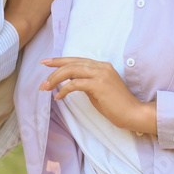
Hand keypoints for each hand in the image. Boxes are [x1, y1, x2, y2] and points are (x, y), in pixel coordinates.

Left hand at [40, 57, 155, 133]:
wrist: (133, 113)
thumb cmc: (116, 105)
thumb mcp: (98, 90)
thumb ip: (86, 83)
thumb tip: (71, 82)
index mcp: (101, 66)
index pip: (76, 60)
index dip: (60, 60)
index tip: (46, 63)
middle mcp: (101, 66)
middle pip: (72, 63)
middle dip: (54, 69)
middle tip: (41, 77)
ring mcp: (100, 74)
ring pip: (71, 70)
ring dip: (55, 79)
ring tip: (45, 88)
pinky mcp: (99, 85)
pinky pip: (75, 84)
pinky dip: (64, 90)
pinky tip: (58, 97)